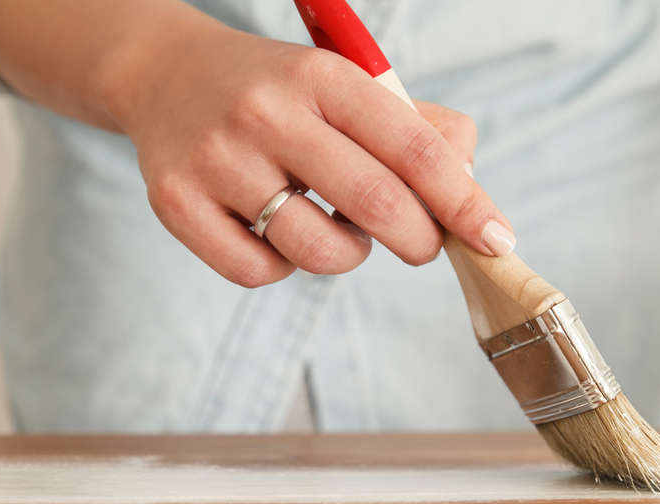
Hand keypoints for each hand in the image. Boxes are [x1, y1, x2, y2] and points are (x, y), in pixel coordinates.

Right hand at [110, 19, 513, 286]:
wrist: (164, 76)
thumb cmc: (277, 92)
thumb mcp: (344, 84)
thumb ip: (416, 129)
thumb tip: (470, 190)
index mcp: (321, 75)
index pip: (415, 148)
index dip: (464, 203)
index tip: (495, 238)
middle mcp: (266, 111)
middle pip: (376, 203)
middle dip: (418, 240)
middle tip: (422, 246)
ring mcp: (217, 160)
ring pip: (318, 250)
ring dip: (348, 255)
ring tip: (338, 230)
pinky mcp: (177, 203)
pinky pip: (258, 272)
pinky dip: (283, 267)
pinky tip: (277, 234)